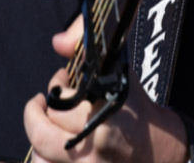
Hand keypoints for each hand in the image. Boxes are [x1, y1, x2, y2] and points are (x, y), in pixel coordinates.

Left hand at [23, 16, 185, 162]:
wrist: (159, 151)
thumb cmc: (136, 110)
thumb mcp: (119, 73)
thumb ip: (87, 51)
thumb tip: (57, 42)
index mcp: (106, 116)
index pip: (60, 101)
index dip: (55, 84)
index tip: (61, 78)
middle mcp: (96, 148)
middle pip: (43, 134)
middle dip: (34, 113)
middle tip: (39, 102)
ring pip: (40, 159)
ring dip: (39, 140)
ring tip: (46, 126)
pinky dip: (44, 159)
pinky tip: (52, 148)